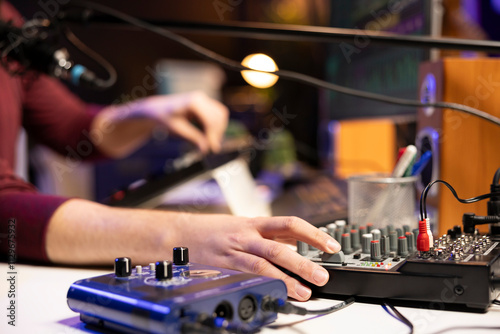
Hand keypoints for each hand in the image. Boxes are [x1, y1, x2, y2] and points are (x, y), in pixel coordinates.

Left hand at [92, 91, 228, 156]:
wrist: (156, 109)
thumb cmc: (164, 118)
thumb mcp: (177, 130)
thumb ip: (193, 138)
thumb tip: (206, 149)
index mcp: (194, 102)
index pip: (211, 120)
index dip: (214, 135)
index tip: (212, 149)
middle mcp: (201, 98)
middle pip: (219, 116)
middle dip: (217, 133)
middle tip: (211, 148)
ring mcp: (204, 100)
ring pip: (220, 115)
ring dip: (218, 129)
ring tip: (210, 142)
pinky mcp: (205, 104)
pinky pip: (217, 115)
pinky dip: (215, 126)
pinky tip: (208, 136)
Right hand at [172, 213, 340, 300]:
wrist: (181, 234)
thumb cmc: (213, 230)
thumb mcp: (244, 225)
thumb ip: (270, 234)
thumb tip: (297, 241)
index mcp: (255, 223)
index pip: (291, 224)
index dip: (313, 234)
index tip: (331, 245)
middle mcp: (248, 235)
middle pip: (281, 245)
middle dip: (305, 261)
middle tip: (323, 274)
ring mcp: (236, 250)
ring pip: (266, 262)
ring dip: (289, 277)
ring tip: (306, 290)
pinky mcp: (225, 265)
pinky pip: (248, 273)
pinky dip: (266, 282)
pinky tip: (278, 292)